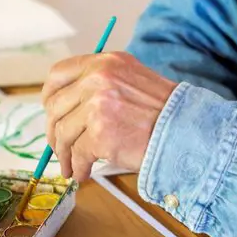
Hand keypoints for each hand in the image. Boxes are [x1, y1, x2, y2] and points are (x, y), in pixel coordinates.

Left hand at [41, 52, 177, 180]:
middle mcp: (98, 78)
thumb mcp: (130, 81)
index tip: (51, 115)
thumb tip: (65, 109)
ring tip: (71, 166)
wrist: (186, 130)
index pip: (58, 74)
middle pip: (55, 107)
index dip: (49, 98)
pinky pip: (78, 154)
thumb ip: (99, 86)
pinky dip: (78, 167)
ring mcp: (98, 105)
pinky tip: (83, 174)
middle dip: (54, 132)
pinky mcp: (101, 133)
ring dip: (64, 154)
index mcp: (104, 62)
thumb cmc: (163, 112)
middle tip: (59, 148)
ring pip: (63, 133)